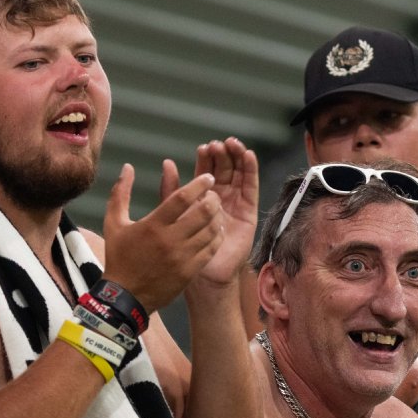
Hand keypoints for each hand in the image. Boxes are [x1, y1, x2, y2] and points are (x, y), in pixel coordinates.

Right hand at [102, 164, 221, 310]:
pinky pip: (211, 250)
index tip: (208, 177)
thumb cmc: (119, 258)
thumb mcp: (114, 223)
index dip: (199, 184)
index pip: (182, 198)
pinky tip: (214, 231)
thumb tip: (128, 167)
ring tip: (216, 211)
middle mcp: (170, 240)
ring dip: (217, 218)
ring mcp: (182, 258)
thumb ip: (120, 193)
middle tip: (214, 195)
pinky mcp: (190, 272)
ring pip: (210, 231)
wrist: (125, 297)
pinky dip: (216, 237)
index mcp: (153, 225)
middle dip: (213, 199)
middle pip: (203, 212)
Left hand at [183, 138, 257, 288]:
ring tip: (232, 145)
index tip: (204, 148)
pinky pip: (250, 187)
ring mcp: (235, 202)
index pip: (206, 170)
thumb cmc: (184, 247)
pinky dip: (250, 170)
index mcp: (201, 196)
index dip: (206, 157)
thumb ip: (171, 189)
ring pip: (238, 173)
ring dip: (236, 157)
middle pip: (224, 168)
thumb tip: (167, 162)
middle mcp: (220, 196)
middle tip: (218, 145)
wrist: (202, 273)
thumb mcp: (173, 214)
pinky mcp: (248, 211)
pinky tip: (248, 156)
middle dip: (222, 154)